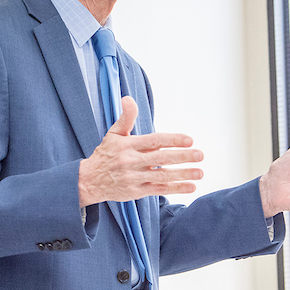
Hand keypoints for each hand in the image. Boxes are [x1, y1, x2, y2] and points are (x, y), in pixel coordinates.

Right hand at [79, 96, 203, 206]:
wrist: (89, 181)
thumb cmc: (106, 154)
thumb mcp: (113, 134)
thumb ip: (126, 117)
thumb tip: (128, 98)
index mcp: (128, 145)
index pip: (154, 141)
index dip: (172, 140)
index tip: (189, 140)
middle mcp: (131, 161)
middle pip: (161, 159)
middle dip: (182, 157)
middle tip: (200, 154)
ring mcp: (134, 177)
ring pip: (162, 176)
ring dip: (183, 174)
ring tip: (200, 172)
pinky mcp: (136, 191)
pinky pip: (159, 189)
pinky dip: (176, 188)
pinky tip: (190, 186)